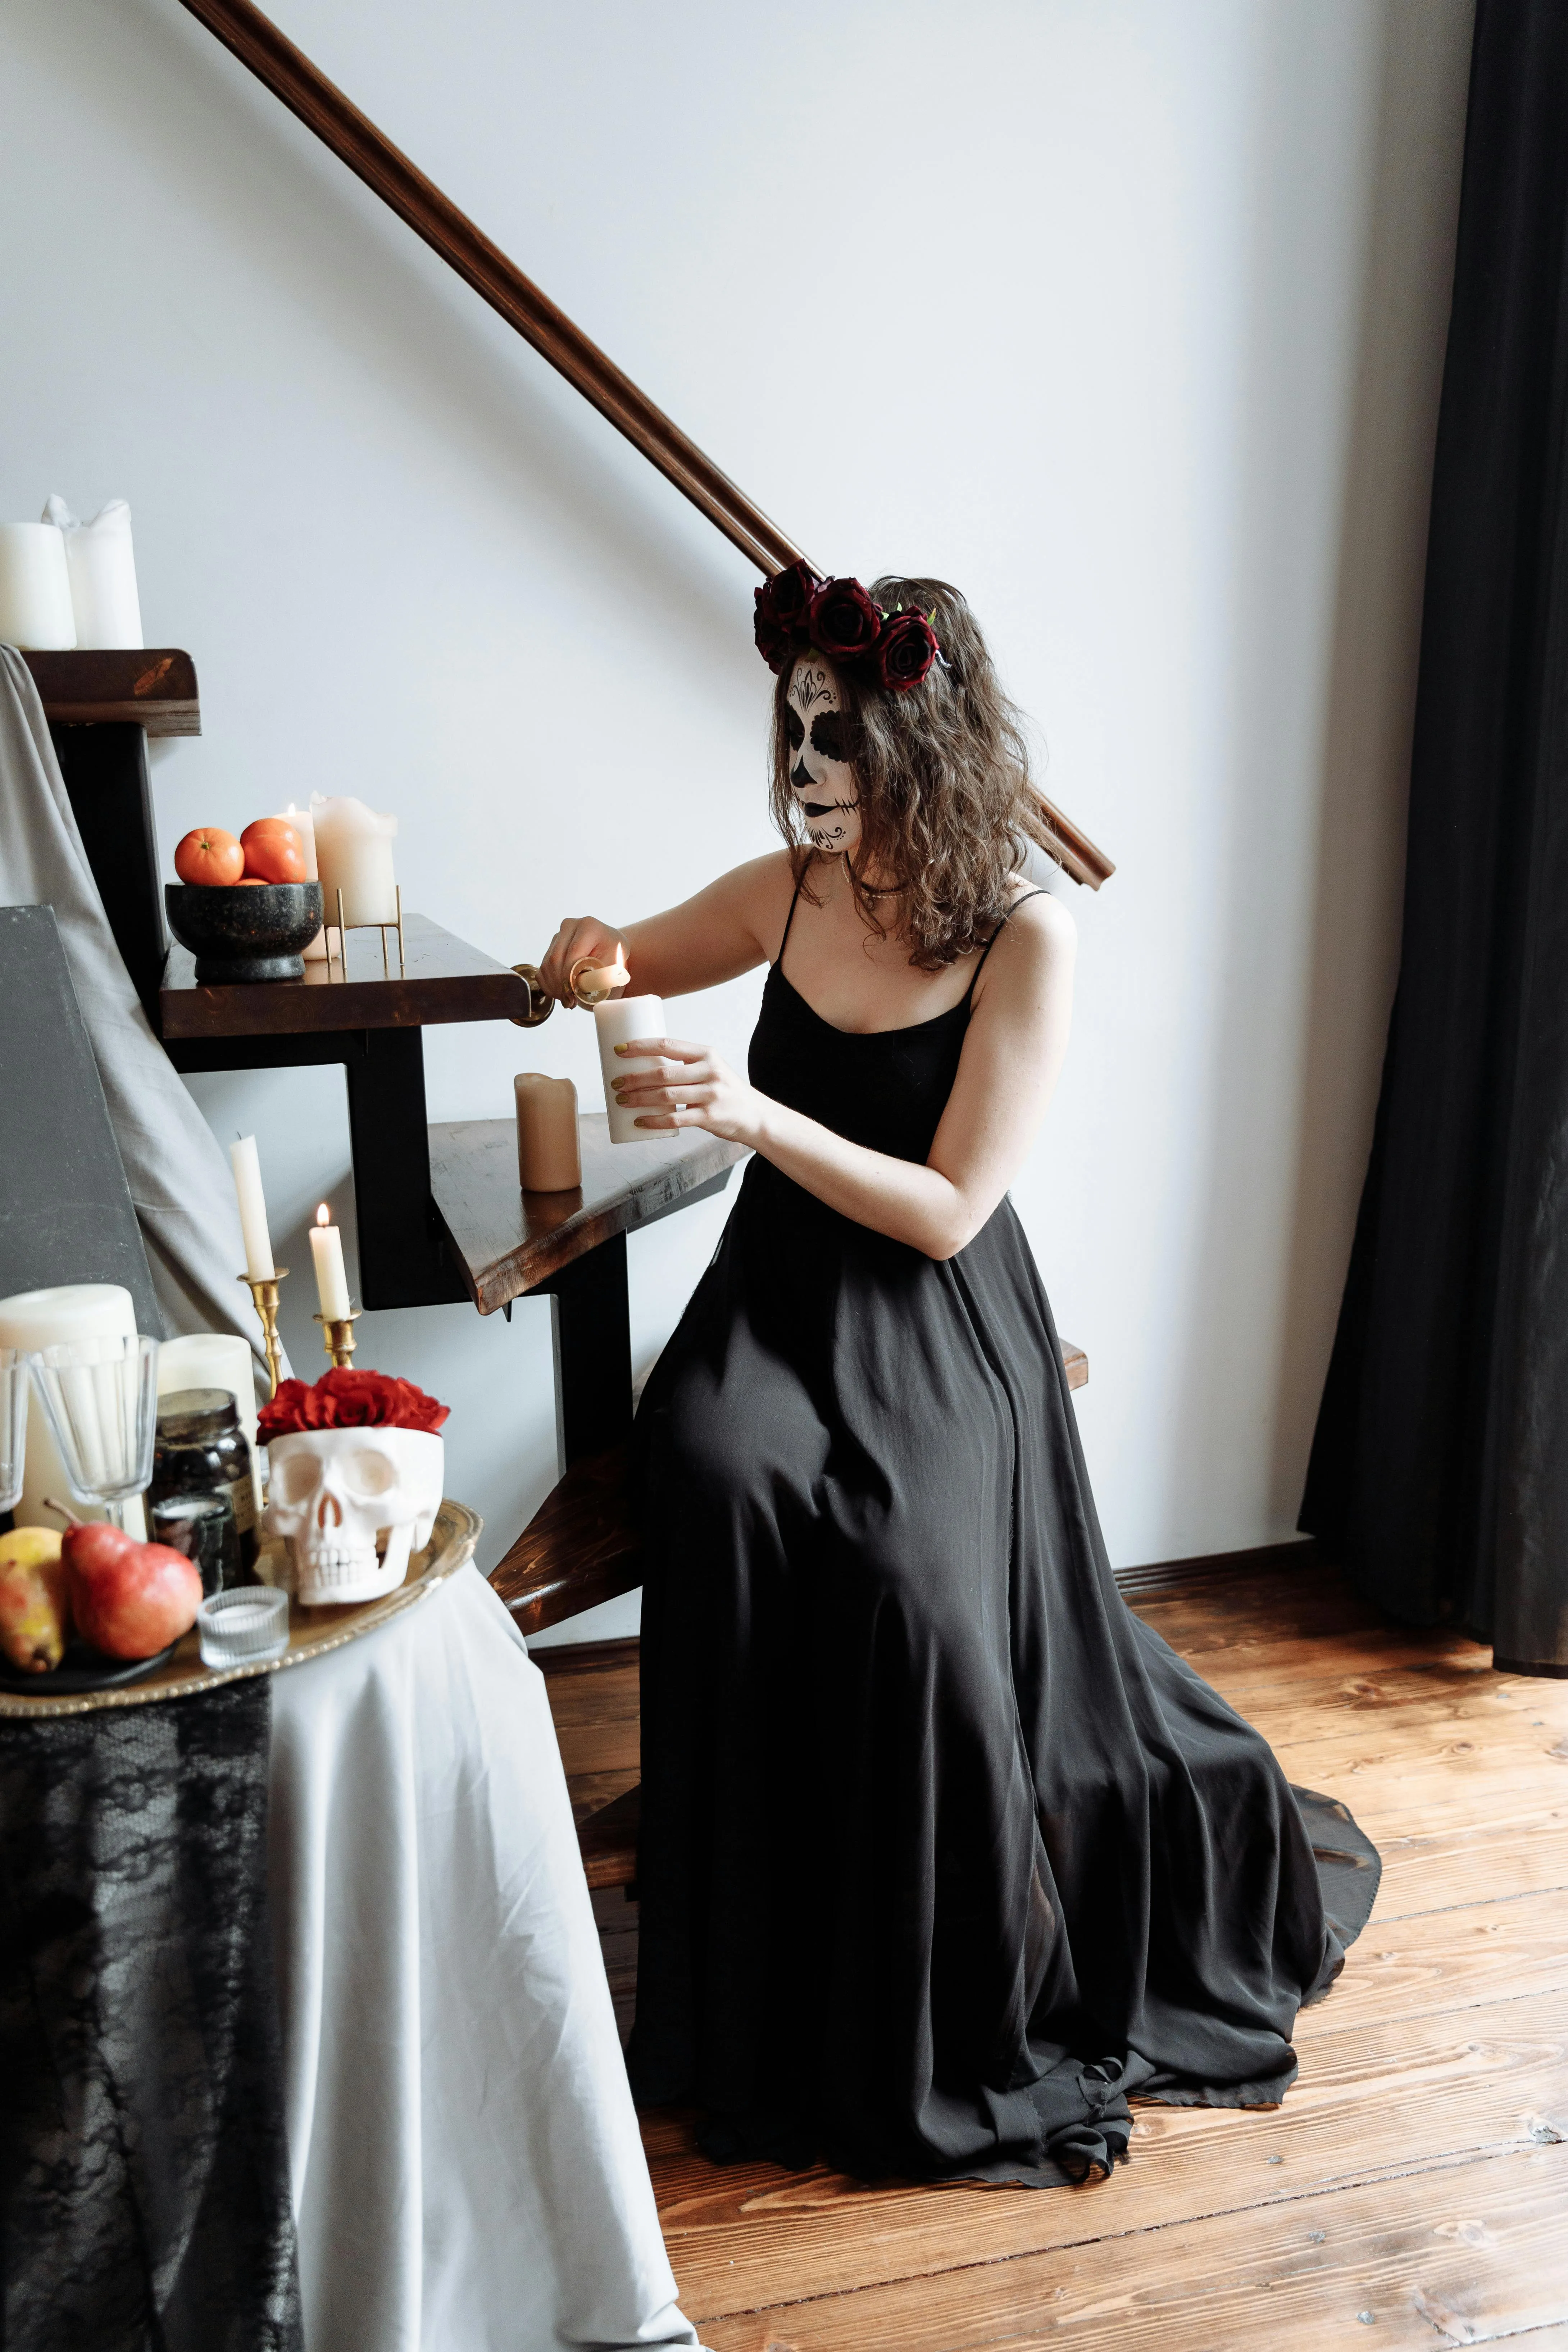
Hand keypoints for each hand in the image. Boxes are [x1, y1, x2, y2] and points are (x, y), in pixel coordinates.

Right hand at [538, 915, 626, 1007]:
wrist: (610, 954)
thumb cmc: (614, 961)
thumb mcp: (615, 968)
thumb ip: (601, 976)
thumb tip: (580, 986)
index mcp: (589, 926)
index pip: (573, 952)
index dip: (570, 976)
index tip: (573, 994)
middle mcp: (570, 926)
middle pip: (556, 958)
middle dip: (561, 984)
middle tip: (570, 1001)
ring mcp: (558, 936)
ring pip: (547, 965)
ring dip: (555, 987)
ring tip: (569, 999)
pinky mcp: (550, 947)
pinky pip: (542, 969)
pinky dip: (549, 985)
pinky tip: (562, 993)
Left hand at [611, 1037, 763, 1145]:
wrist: (755, 1115)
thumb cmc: (726, 1091)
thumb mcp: (711, 1069)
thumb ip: (685, 1065)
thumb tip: (644, 1066)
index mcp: (706, 1054)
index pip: (668, 1044)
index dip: (640, 1046)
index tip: (619, 1050)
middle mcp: (709, 1071)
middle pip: (663, 1073)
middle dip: (633, 1078)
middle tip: (615, 1083)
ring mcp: (710, 1095)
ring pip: (666, 1096)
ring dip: (638, 1099)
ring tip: (621, 1101)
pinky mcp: (710, 1117)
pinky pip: (675, 1120)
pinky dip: (653, 1121)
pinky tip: (639, 1121)